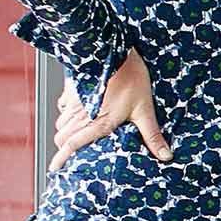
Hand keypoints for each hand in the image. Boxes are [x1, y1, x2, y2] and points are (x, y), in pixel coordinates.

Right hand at [51, 48, 167, 169]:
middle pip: (61, 137)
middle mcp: (81, 114)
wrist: (113, 52)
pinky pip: (62, 106)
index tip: (55, 168)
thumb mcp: (145, 110)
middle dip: (63, 147)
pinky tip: (75, 113)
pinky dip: (65, 113)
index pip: (72, 145)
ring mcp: (74, 101)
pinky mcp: (72, 89)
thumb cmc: (130, 79)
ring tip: (73, 136)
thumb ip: (152, 134)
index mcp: (98, 123)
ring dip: (64, 131)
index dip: (61, 159)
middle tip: (68, 153)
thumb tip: (164, 155)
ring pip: (60, 123)